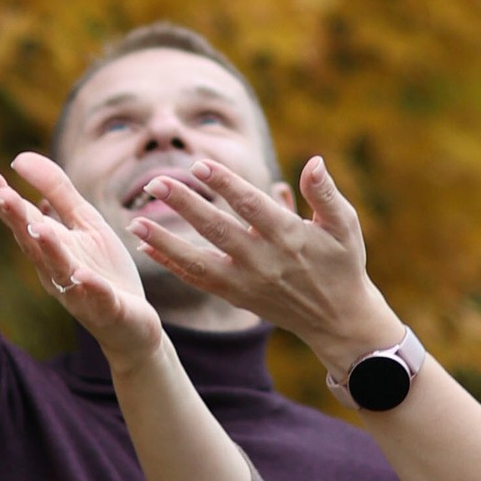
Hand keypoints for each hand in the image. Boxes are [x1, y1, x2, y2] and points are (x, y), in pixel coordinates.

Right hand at [0, 152, 166, 369]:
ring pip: (59, 268)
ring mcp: (79, 290)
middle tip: (1, 194)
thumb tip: (20, 158)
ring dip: (48, 248)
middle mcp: (56, 269)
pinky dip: (88, 286)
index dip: (5, 198)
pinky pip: (96, 297)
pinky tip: (82, 274)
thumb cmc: (103, 269)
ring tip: (38, 227)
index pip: (23, 219)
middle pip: (33, 242)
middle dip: (18, 219)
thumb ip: (56, 191)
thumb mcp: (84, 222)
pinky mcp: (107, 307)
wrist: (132, 323)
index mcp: (50, 247)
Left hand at [131, 156, 398, 374]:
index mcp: (290, 238)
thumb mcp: (345, 225)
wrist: (337, 318)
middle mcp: (264, 261)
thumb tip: (313, 162)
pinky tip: (146, 245)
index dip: (225, 184)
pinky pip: (197, 279)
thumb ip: (324, 194)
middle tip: (155, 182)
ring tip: (135, 221)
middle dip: (184, 206)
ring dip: (165, 241)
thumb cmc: (342, 262)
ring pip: (198, 261)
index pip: (251, 206)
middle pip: (217, 230)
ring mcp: (246, 282)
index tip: (199, 164)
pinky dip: (170, 263)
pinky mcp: (236, 296)